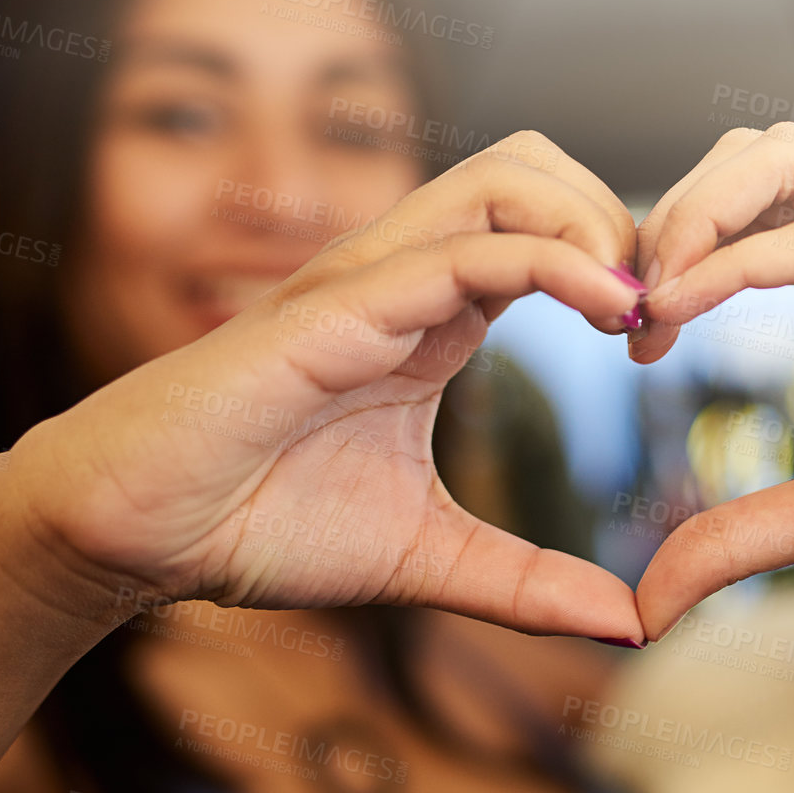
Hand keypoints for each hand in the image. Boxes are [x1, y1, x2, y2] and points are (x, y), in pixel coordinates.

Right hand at [6, 133, 648, 642]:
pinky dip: (553, 261)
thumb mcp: (428, 557)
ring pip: (507, 177)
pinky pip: (464, 249)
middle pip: (536, 169)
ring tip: (632, 308)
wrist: (135, 535)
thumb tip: (628, 623)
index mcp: (434, 313)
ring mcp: (372, 278)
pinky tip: (604, 309)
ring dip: (594, 223)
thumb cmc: (259, 524)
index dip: (620, 264)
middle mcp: (408, 275)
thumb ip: (528, 582)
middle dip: (618, 218)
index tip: (658, 345)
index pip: (545, 227)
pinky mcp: (340, 303)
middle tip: (657, 314)